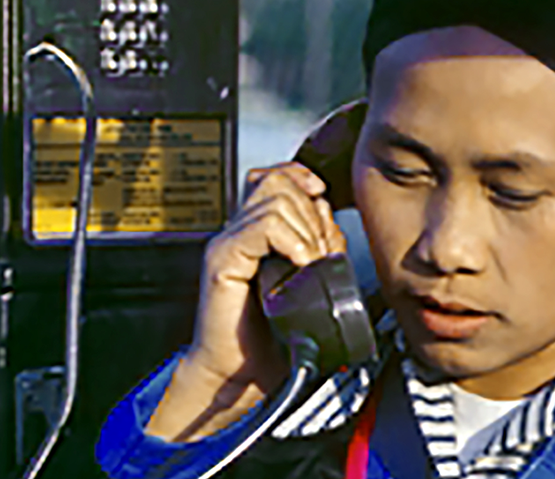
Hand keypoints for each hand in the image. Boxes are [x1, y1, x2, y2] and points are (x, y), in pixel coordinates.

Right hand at [186, 162, 346, 392]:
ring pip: (275, 198)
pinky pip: (264, 226)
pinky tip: (300, 266)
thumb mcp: (309, 285)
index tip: (322, 198)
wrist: (239, 377)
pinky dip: (292, 242)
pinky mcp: (223, 260)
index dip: (305, 181)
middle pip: (279, 180)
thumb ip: (319, 249)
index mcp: (257, 234)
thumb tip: (331, 224)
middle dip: (313, 210)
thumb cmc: (269, 341)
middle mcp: (239, 233)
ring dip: (306, 229)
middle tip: (320, 250)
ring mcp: (229, 244)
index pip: (277, 177)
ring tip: (311, 262)